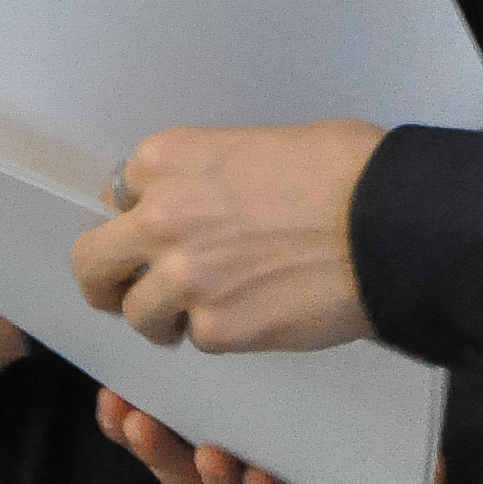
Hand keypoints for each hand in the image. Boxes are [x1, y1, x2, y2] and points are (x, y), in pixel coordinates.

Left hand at [67, 119, 384, 351]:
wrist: (389, 225)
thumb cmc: (344, 173)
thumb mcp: (258, 144)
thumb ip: (205, 174)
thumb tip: (199, 197)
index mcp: (167, 159)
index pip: (118, 196)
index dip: (140, 218)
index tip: (159, 233)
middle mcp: (161, 217)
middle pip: (93, 262)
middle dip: (109, 280)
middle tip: (129, 292)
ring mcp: (183, 277)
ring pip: (137, 314)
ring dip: (165, 318)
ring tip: (206, 313)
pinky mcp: (216, 328)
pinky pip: (196, 339)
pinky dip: (221, 335)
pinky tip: (256, 316)